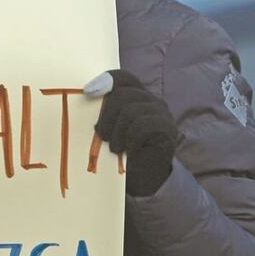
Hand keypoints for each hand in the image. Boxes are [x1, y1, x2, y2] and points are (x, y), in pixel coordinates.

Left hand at [84, 69, 176, 195]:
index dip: (105, 80)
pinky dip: (129, 140)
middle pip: (122, 94)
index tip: (88, 92)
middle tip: (102, 136)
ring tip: (115, 147)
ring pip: (130, 111)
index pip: (124, 78)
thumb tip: (87, 94)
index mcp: (138, 96)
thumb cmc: (123, 151)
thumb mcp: (111, 127)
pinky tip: (128, 150)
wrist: (145, 177)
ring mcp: (162, 113)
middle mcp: (152, 101)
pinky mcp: (167, 128)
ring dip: (116, 132)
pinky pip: (141, 126)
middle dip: (106, 116)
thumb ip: (104, 110)